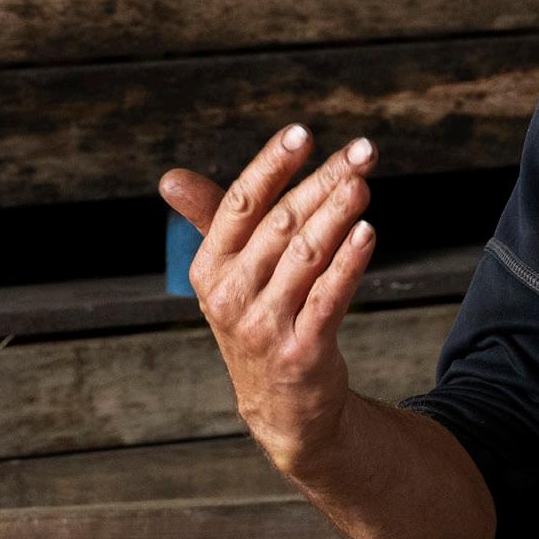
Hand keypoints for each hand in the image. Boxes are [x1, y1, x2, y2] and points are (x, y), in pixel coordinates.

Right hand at [161, 122, 377, 475]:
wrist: (282, 407)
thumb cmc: (261, 322)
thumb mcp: (230, 276)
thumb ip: (210, 222)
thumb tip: (170, 178)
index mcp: (211, 269)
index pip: (240, 204)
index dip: (271, 165)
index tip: (302, 132)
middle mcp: (231, 296)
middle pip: (281, 223)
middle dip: (323, 182)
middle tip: (363, 151)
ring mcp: (265, 326)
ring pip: (307, 256)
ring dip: (338, 215)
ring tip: (363, 183)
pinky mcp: (301, 352)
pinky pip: (328, 298)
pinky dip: (349, 263)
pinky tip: (368, 233)